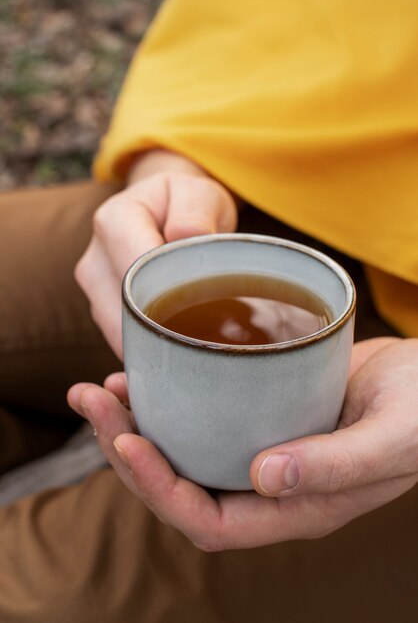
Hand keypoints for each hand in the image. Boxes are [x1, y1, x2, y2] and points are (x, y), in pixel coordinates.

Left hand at [67, 337, 417, 550]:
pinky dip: (168, 402)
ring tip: (103, 390)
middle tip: (92, 401)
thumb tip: (264, 477)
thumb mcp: (392, 437)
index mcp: (295, 506)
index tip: (126, 443)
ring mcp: (262, 448)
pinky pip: (202, 418)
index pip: (209, 520)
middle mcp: (269, 484)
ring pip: (184, 452)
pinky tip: (148, 375)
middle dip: (128, 451)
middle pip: (180, 486)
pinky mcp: (261, 412)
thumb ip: (336, 464)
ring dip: (137, 426)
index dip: (160, 489)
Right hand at [75, 150, 237, 356]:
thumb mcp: (199, 194)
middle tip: (202, 337)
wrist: (166, 211)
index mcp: (114, 222)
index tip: (203, 310)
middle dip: (162, 328)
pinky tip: (175, 342)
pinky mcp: (101, 310)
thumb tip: (184, 236)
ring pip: (120, 333)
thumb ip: (195, 212)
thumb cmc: (184, 204)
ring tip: (191, 337)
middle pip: (123, 312)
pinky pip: (123, 339)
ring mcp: (95, 289)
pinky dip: (148, 344)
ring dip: (155, 340)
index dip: (167, 296)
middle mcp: (94, 259)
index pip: (134, 273)